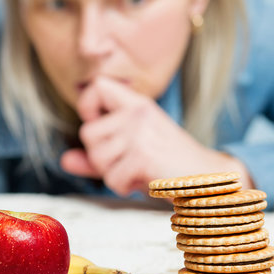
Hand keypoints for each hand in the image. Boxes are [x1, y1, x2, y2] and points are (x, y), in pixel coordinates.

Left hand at [60, 77, 253, 195]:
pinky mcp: (143, 156)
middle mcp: (138, 113)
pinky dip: (123, 187)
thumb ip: (96, 156)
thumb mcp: (132, 152)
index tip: (99, 123)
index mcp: (137, 104)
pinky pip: (111, 179)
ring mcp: (141, 133)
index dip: (88, 107)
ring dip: (112, 174)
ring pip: (97, 158)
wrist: (209, 181)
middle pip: (87, 133)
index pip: (96, 86)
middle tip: (127, 161)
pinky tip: (143, 181)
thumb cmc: (168, 165)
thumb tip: (64, 160)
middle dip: (100, 156)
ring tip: (137, 171)